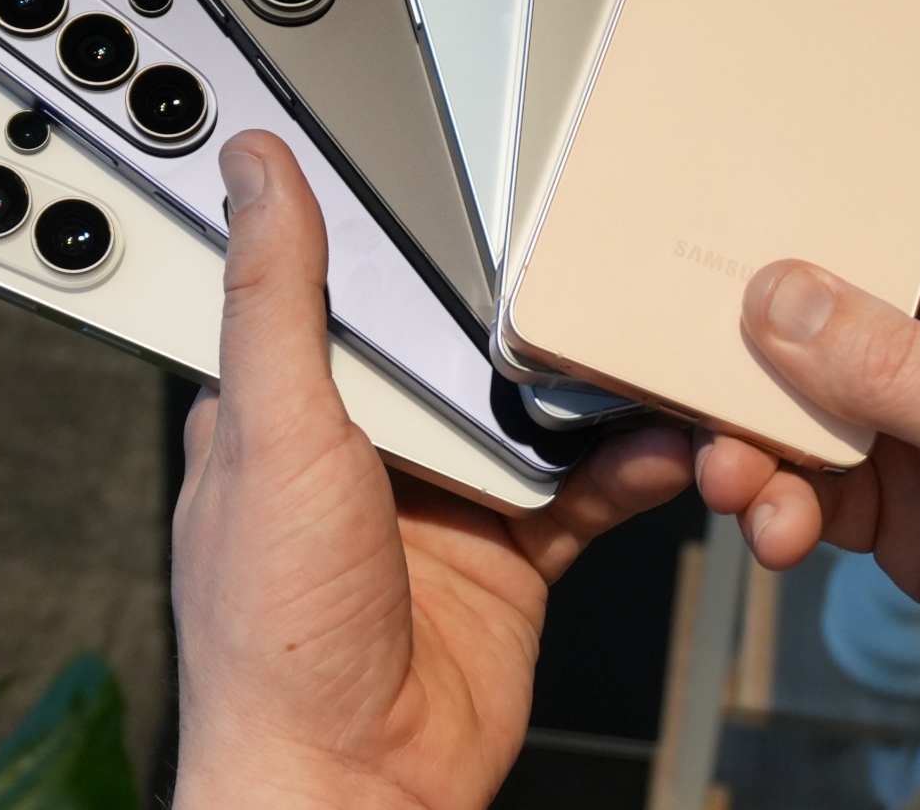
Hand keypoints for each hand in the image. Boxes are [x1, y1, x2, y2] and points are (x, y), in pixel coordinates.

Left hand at [171, 130, 691, 809]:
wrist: (355, 785)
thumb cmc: (277, 635)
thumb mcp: (274, 430)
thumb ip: (277, 297)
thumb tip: (256, 171)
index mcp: (282, 407)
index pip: (345, 288)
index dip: (402, 238)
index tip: (468, 176)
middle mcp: (364, 449)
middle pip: (460, 341)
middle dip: (526, 312)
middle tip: (593, 256)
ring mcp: (445, 502)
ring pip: (537, 410)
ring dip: (595, 387)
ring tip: (648, 345)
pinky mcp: (514, 555)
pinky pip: (589, 489)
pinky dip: (631, 466)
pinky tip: (663, 444)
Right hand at [697, 145, 919, 808]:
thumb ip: (896, 366)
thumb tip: (784, 300)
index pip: (908, 180)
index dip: (824, 176)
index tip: (732, 189)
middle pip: (827, 291)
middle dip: (753, 330)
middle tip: (696, 365)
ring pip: (803, 397)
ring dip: (755, 434)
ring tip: (740, 478)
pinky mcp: (909, 504)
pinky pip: (812, 485)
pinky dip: (779, 505)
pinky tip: (781, 531)